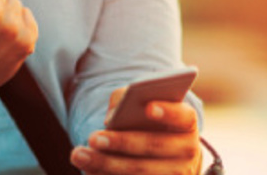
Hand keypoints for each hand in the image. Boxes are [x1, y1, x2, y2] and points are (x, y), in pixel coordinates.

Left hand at [71, 87, 202, 174]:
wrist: (169, 160)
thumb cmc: (151, 125)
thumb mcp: (146, 108)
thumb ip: (129, 100)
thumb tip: (111, 116)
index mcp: (187, 124)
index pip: (184, 115)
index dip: (168, 112)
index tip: (148, 107)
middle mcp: (188, 151)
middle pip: (154, 145)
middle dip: (122, 142)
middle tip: (93, 137)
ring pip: (141, 171)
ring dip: (107, 164)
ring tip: (78, 154)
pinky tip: (89, 169)